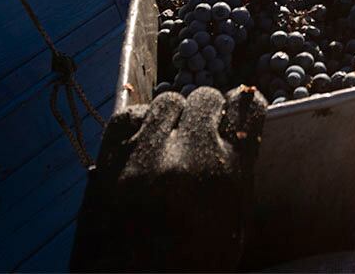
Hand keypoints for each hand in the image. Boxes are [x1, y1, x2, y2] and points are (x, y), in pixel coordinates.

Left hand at [71, 86, 265, 272]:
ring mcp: (143, 155)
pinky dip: (140, 123)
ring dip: (175, 115)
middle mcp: (185, 155)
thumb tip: (238, 132)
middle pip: (206, 98)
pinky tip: (144, 142)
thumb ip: (238, 175)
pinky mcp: (108, 160)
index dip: (245, 108)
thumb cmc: (189, 266)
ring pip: (167, 101)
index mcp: (226, 174)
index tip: (240, 112)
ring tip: (172, 138)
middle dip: (209, 111)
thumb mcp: (233, 226)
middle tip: (204, 131)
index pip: (246, 108)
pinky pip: (129, 117)